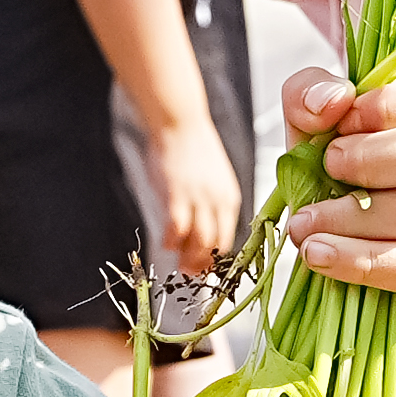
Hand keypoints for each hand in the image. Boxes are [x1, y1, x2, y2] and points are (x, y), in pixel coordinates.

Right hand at [149, 111, 246, 279]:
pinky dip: (172, 241)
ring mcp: (199, 198)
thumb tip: (203, 228)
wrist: (179, 122)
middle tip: (191, 274)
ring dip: (189, 259)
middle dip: (203, 265)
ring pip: (200, 241)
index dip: (217, 258)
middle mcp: (219, 201)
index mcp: (229, 198)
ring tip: (179, 266)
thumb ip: (211, 202)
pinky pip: (177, 228)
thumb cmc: (191, 148)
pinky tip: (165, 243)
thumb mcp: (213, 178)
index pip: (229, 238)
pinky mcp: (178, 194)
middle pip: (216, 245)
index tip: (206, 269)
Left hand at [272, 63, 395, 349]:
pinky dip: (363, 261)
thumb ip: (312, 96)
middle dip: (379, 160)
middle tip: (329, 167)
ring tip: (304, 224)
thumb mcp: (320, 131)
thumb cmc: (351, 185)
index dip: (395, 104)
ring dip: (356, 219)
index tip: (342, 122)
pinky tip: (320, 254)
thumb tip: (332, 99)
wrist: (366, 274)